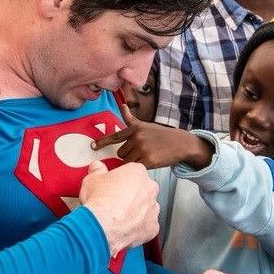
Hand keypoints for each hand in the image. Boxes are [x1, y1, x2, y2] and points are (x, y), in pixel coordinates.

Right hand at [79, 160, 159, 253]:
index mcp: (137, 173)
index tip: (114, 185)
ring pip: (147, 208)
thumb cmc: (100, 202)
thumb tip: (97, 168)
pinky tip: (125, 228)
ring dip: (137, 211)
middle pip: (143, 189)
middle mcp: (149, 189)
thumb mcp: (92, 179)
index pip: (133, 172)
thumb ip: (98, 170)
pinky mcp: (152, 226)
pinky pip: (147, 225)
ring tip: (119, 216)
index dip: (122, 180)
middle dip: (132, 195)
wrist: (102, 226)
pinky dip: (138, 227)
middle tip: (116, 201)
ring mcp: (153, 208)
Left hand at [91, 105, 212, 169]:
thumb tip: (123, 105)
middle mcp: (137, 137)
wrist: (181, 143)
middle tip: (142, 152)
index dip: (102, 142)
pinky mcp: (148, 160)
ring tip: (147, 156)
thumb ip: (131, 119)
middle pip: (120, 153)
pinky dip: (139, 168)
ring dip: (134, 162)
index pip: (115, 136)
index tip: (92, 147)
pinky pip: (135, 168)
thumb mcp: (146, 125)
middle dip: (128, 155)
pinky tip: (150, 163)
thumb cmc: (161, 135)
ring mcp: (143, 148)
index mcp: (135, 128)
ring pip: (127, 162)